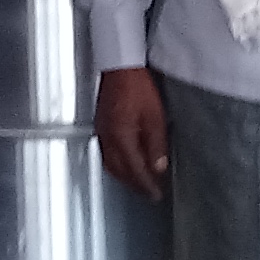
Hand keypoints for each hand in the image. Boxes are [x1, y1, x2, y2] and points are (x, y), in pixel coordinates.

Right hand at [94, 66, 168, 199]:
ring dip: (124, 176)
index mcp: (121, 138)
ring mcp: (102, 132)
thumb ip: (156, 145)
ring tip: (138, 182)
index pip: (135, 171)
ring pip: (111, 164)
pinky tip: (125, 162)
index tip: (156, 194)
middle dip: (134, 185)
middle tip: (148, 192)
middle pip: (119, 171)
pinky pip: (106, 153)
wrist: (120, 65)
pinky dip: (117, 164)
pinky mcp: (101, 125)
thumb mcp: (154, 117)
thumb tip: (158, 167)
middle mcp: (107, 138)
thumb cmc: (137, 85)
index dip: (146, 185)